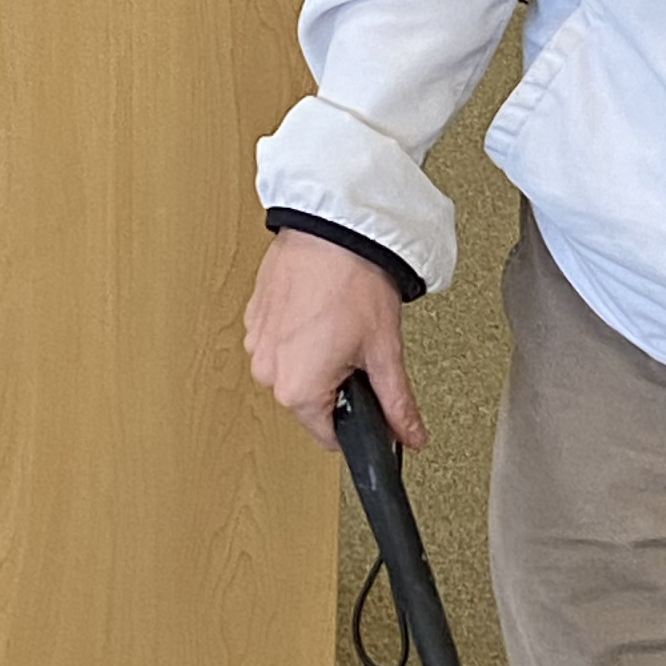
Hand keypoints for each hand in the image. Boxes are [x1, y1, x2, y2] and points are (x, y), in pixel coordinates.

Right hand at [244, 227, 425, 453]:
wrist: (334, 228)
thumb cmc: (354, 279)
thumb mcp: (384, 351)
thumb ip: (397, 404)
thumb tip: (410, 435)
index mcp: (297, 390)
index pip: (329, 436)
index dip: (358, 423)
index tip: (370, 401)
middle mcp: (268, 372)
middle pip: (311, 404)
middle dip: (338, 386)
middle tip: (359, 349)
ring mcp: (257, 343)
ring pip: (294, 372)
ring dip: (318, 360)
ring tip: (339, 325)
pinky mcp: (254, 318)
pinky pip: (281, 344)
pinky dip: (301, 336)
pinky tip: (321, 312)